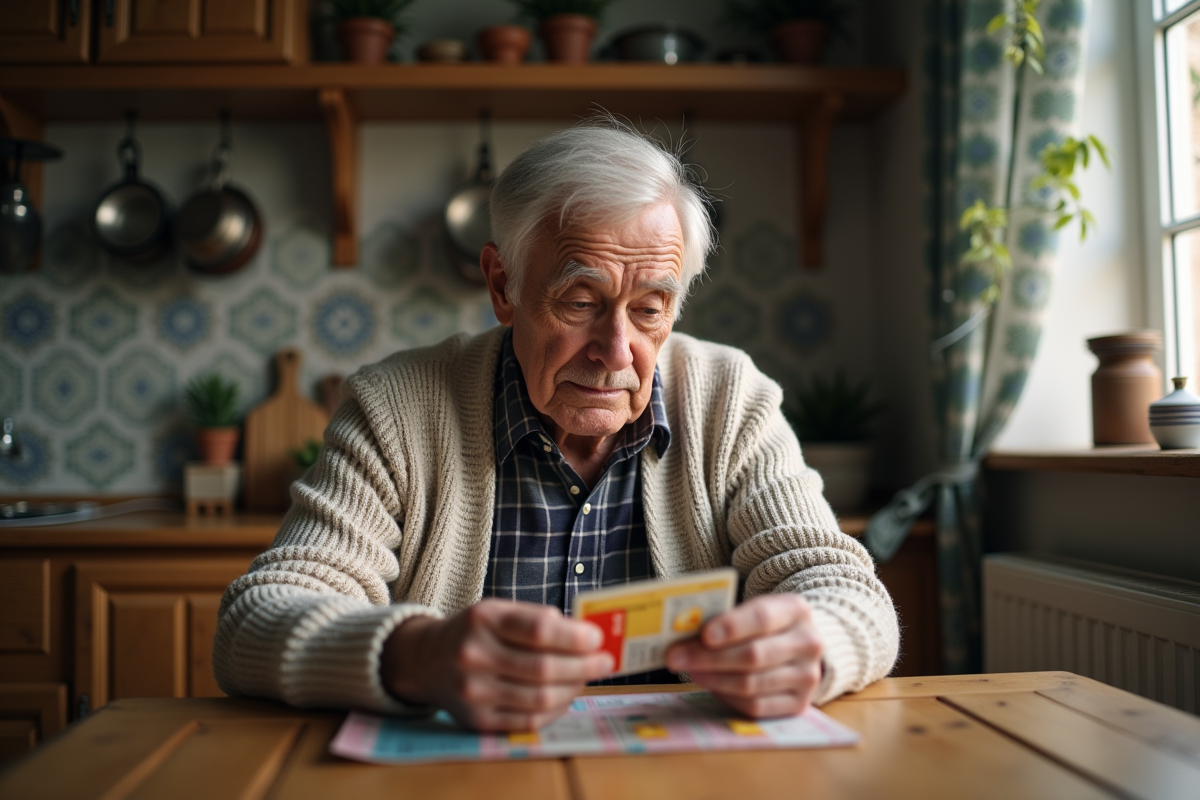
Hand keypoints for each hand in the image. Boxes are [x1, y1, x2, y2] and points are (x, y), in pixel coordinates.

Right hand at [380, 599, 613, 730]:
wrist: (426, 660)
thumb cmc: (474, 631)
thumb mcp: (499, 611)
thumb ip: (538, 620)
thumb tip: (586, 635)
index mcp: (483, 619)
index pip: (538, 630)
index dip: (574, 637)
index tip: (598, 638)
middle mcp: (473, 655)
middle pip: (543, 668)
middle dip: (583, 666)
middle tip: (605, 661)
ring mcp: (473, 692)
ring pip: (539, 698)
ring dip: (573, 689)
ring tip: (586, 677)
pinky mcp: (477, 720)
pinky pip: (528, 720)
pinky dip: (555, 709)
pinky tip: (566, 696)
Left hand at [665, 594, 822, 717]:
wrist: (798, 646)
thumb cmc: (765, 625)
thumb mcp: (752, 610)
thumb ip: (725, 618)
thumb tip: (682, 634)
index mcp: (796, 610)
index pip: (762, 618)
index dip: (731, 627)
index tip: (703, 634)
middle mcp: (809, 643)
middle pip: (753, 655)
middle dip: (708, 658)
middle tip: (675, 657)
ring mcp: (807, 677)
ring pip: (751, 684)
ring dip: (713, 679)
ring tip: (689, 670)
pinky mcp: (799, 704)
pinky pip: (756, 706)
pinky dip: (727, 696)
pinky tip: (711, 685)